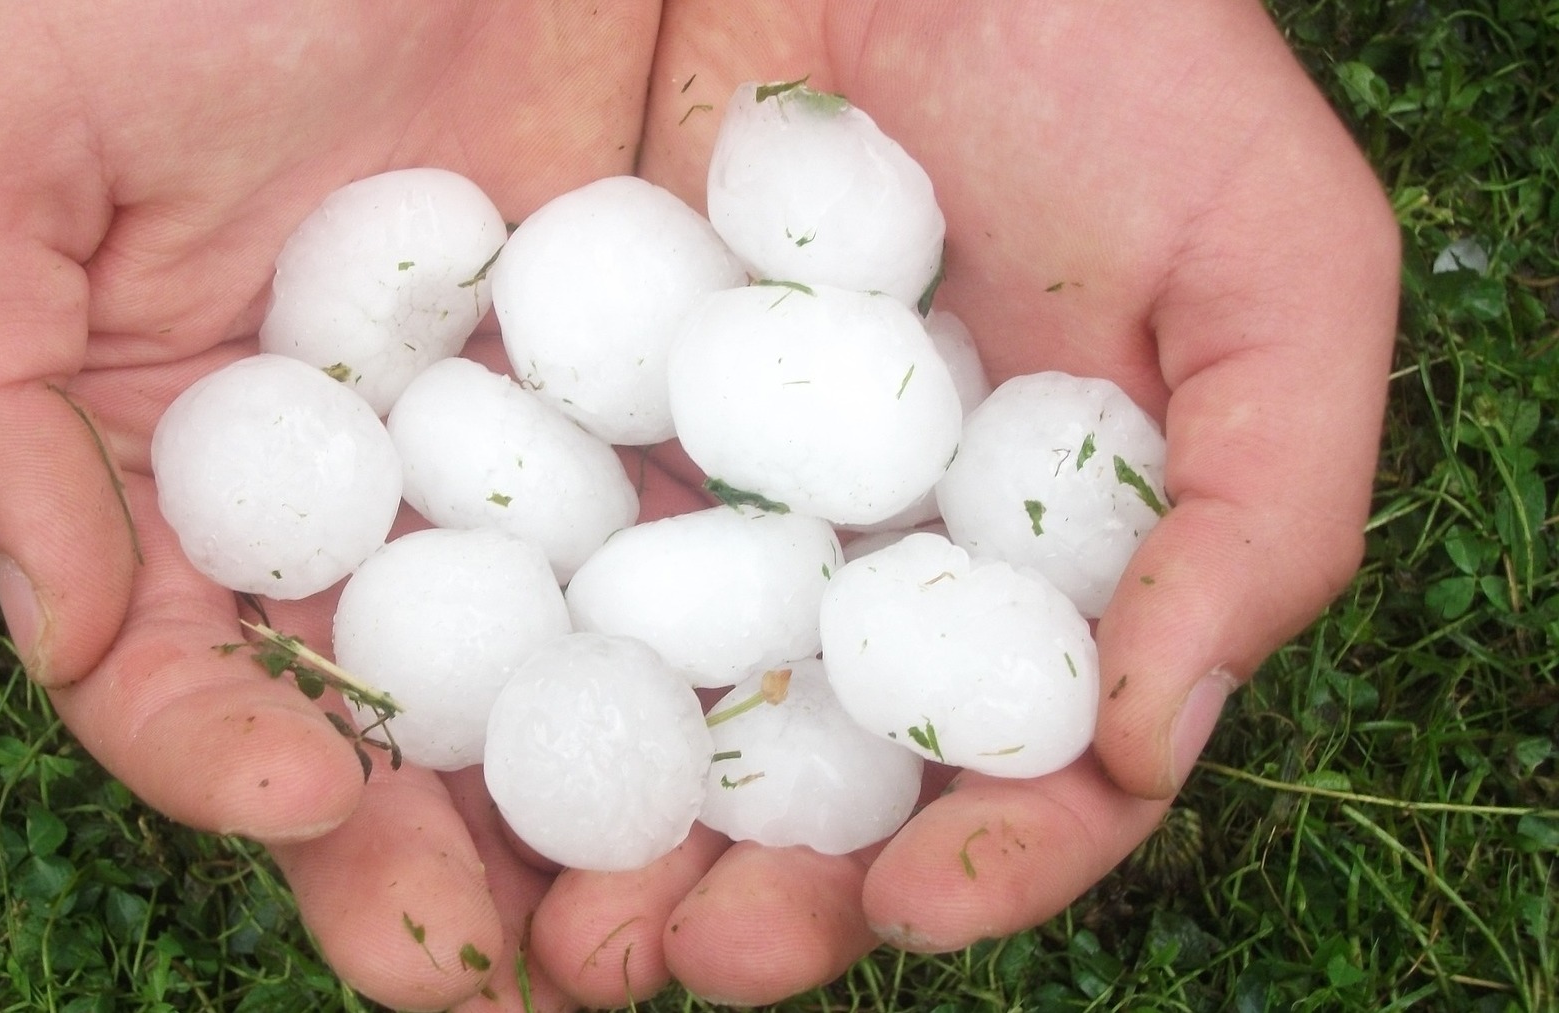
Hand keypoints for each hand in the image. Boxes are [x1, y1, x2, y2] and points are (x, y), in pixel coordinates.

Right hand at [0, 2, 666, 1007]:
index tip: (311, 795)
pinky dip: (722, 684)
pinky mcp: (655, 429)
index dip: (222, 762)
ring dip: (587, 834)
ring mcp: (512, 485)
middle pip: (377, 738)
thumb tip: (58, 627)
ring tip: (653, 933)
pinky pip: (689, 580)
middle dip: (425, 873)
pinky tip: (772, 763)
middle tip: (501, 980)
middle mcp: (347, 514)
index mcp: (178, 480)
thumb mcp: (0, 138)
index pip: (180, 678)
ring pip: (542, 703)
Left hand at [528, 0, 1395, 1001]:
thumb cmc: (1133, 64)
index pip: (1021, 769)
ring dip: (606, 832)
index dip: (985, 865)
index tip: (908, 906)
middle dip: (755, 893)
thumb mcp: (1273, 270)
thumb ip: (1260, 510)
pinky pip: (532, 559)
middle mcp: (872, 564)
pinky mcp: (588, 417)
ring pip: (659, 709)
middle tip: (686, 958)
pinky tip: (448, 741)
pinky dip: (495, 661)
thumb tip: (1145, 744)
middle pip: (816, 780)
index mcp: (1039, 571)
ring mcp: (721, 499)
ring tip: (554, 926)